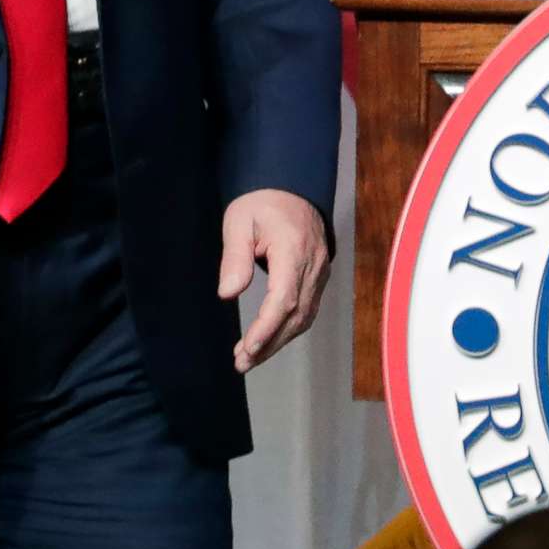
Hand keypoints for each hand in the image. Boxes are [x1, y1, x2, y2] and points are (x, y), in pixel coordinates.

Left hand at [217, 190, 330, 373]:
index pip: (284, 298)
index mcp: (293, 250)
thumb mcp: (239, 221)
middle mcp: (313, 265)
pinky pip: (308, 309)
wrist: (292, 185)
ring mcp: (320, 271)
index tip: (248, 348)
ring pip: (305, 316)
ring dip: (278, 340)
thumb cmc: (261, 202)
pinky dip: (289, 328)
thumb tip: (228, 294)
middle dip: (269, 343)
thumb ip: (235, 258)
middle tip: (242, 363)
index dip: (267, 327)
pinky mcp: (319, 275)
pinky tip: (270, 339)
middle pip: (296, 315)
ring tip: (250, 358)